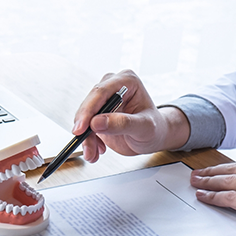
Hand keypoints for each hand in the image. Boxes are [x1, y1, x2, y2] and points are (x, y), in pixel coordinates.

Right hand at [73, 70, 190, 162]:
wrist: (153, 138)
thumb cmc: (154, 128)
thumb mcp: (144, 127)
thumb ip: (123, 123)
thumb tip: (96, 122)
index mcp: (127, 81)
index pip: (101, 92)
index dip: (88, 110)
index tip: (81, 128)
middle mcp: (112, 87)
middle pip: (89, 104)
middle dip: (84, 126)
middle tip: (82, 141)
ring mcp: (103, 101)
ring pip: (85, 118)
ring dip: (86, 138)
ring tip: (92, 154)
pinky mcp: (97, 114)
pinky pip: (85, 127)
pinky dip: (88, 141)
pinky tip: (97, 150)